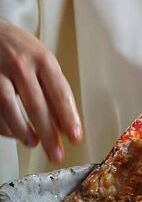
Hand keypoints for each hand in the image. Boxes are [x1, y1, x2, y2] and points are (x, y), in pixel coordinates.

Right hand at [0, 22, 81, 162]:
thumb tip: (64, 121)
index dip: (68, 117)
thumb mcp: (41, 58)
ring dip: (23, 131)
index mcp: (42, 59)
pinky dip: (5, 126)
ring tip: (33, 143)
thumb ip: (52, 86)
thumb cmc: (19, 48)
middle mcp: (21, 65)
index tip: (75, 137)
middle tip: (56, 153)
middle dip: (48, 133)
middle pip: (37, 105)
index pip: (60, 92)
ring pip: (10, 108)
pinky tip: (14, 134)